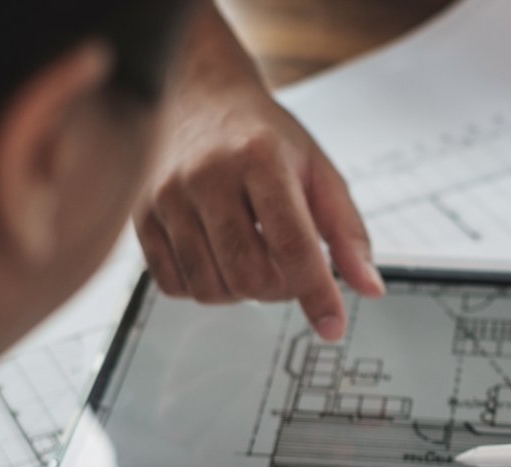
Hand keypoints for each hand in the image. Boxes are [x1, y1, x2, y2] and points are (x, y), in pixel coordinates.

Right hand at [135, 74, 381, 340]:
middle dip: (279, 290)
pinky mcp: (141, 217)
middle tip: (289, 270)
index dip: (316, 292)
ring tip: (255, 259)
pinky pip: (174, 286)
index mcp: (259, 158)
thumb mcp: (318, 170)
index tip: (333, 327)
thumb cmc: (263, 137)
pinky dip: (206, 288)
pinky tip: (220, 259)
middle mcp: (206, 176)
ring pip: (210, 288)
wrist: (198, 96)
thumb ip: (347, 231)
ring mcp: (166, 197)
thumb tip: (369, 288)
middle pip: (247, 274)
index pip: (291, 243)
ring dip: (242, 292)